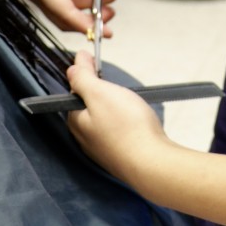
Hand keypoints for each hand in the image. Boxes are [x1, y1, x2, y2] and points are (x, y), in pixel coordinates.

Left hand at [66, 51, 171, 185]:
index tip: (98, 62)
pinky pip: (118, 133)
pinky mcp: (119, 156)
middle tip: (120, 86)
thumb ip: (83, 78)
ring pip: (105, 120)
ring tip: (131, 105)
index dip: (87, 75)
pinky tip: (137, 122)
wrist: (152, 164)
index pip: (75, 91)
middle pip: (90, 106)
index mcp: (75, 121)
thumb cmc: (127, 127)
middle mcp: (85, 138)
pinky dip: (126, 124)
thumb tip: (73, 66)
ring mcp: (102, 150)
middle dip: (103, 93)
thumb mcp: (100, 93)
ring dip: (116, 108)